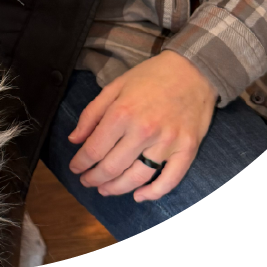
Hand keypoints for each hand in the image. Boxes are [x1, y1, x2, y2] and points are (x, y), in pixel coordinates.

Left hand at [67, 51, 217, 202]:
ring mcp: (167, 143)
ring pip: (137, 178)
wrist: (192, 70)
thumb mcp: (115, 86)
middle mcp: (144, 131)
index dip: (81, 163)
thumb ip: (92, 114)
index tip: (74, 168)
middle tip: (86, 181)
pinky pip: (169, 180)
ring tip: (105, 190)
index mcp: (122, 112)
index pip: (94, 149)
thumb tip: (74, 140)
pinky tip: (138, 195)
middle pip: (112, 167)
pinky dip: (153, 193)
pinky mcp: (187, 150)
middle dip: (94, 178)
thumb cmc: (150, 76)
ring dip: (117, 188)